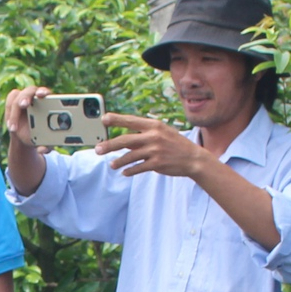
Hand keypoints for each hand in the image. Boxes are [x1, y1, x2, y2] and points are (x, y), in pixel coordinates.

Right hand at [2, 86, 53, 150]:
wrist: (27, 137)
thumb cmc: (40, 136)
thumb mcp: (46, 142)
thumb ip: (47, 146)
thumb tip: (42, 150)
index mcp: (47, 103)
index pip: (46, 92)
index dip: (43, 91)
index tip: (41, 95)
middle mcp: (35, 97)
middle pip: (31, 91)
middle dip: (26, 96)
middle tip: (24, 105)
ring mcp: (23, 98)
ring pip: (18, 97)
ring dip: (15, 110)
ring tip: (14, 127)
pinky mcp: (13, 102)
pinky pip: (9, 103)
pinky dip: (9, 113)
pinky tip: (11, 126)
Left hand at [95, 113, 213, 177]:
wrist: (193, 158)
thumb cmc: (174, 144)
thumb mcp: (161, 134)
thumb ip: (143, 136)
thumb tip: (123, 142)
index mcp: (154, 126)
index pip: (131, 121)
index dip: (116, 119)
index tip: (103, 119)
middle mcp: (153, 136)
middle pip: (125, 140)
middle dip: (109, 145)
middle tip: (97, 149)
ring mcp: (155, 150)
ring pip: (130, 156)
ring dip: (118, 162)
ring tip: (112, 165)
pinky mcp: (157, 163)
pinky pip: (138, 168)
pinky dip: (130, 170)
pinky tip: (125, 172)